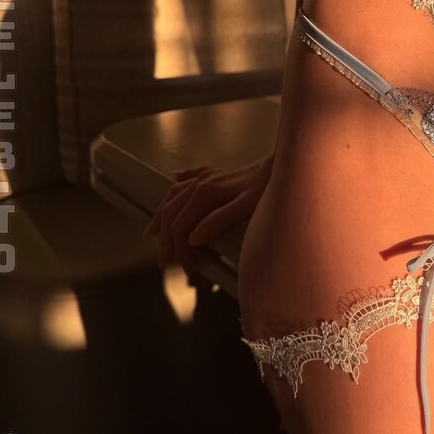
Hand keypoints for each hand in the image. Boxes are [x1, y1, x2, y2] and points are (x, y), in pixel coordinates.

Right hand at [145, 152, 274, 272]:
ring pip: (173, 195)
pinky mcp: (214, 173)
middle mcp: (200, 183)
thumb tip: (194, 237)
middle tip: (165, 260)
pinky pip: (188, 177)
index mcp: (205, 193)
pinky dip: (177, 185)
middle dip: (166, 239)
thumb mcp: (246, 207)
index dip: (180, 248)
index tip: (186, 267)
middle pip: (171, 212)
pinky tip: (173, 181)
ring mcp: (205, 176)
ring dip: (162, 215)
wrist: (280, 167)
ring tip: (153, 233)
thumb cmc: (267, 189)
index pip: (181, 225)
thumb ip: (219, 221)